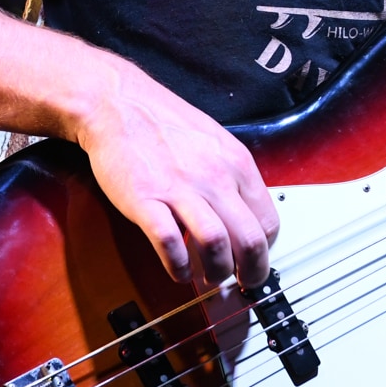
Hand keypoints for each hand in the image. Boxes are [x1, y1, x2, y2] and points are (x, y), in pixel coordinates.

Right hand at [73, 61, 279, 291]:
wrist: (118, 104)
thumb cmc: (163, 123)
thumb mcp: (215, 141)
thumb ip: (233, 175)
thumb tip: (246, 212)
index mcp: (236, 163)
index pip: (267, 221)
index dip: (264, 250)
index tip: (254, 261)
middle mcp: (214, 177)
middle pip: (249, 240)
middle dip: (250, 272)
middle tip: (241, 283)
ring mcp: (180, 189)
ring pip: (216, 245)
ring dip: (216, 272)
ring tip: (208, 277)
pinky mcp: (146, 200)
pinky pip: (170, 244)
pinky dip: (177, 266)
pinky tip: (177, 270)